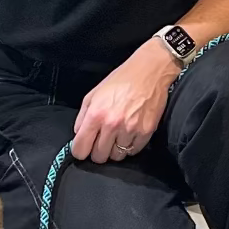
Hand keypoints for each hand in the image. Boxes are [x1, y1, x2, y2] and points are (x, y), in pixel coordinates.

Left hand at [71, 39, 180, 162]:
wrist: (150, 70)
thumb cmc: (122, 79)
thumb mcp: (94, 93)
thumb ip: (82, 117)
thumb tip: (79, 135)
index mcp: (96, 114)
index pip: (80, 149)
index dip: (80, 150)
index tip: (84, 147)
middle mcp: (112, 124)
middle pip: (98, 157)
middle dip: (98, 151)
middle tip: (103, 140)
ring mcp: (130, 129)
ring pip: (117, 156)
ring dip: (115, 149)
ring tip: (118, 135)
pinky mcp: (146, 131)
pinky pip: (133, 151)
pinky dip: (130, 146)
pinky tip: (130, 133)